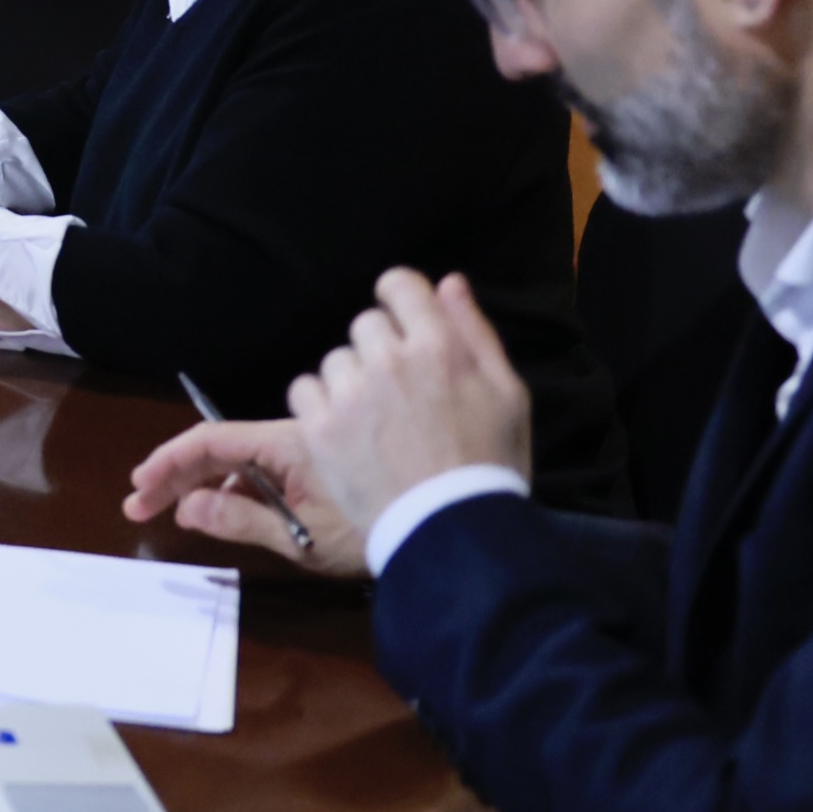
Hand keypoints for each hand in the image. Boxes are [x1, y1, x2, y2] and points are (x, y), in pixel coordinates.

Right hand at [122, 418, 365, 577]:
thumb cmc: (373, 531)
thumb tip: (188, 508)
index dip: (168, 461)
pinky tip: (223, 508)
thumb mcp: (304, 538)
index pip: (211, 442)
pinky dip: (235, 485)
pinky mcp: (321, 464)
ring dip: (202, 480)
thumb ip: (242, 521)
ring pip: (241, 457)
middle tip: (140, 505)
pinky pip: (266, 467)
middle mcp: (294, 438)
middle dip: (175, 473)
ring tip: (176, 511)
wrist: (441, 527)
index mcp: (288, 444)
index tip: (139, 488)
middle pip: (219, 446)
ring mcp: (308, 450)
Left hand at [289, 269, 533, 538]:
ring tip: (376, 422)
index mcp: (439, 345)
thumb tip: (448, 281)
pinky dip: (320, 407)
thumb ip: (474, 332)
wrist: (452, 530)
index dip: (399, 301)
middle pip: (365, 324)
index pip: (399, 284)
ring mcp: (351, 394)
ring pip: (335, 360)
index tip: (402, 326)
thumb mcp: (508, 394)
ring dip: (350, 381)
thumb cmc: (490, 463)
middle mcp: (389, 360)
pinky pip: (304, 390)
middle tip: (399, 394)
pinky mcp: (320, 428)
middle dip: (380, 350)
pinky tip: (347, 433)